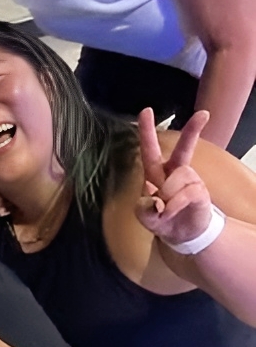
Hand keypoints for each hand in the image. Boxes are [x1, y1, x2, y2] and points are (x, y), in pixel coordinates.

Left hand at [136, 108, 215, 249]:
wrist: (181, 235)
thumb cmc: (161, 219)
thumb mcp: (145, 216)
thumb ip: (143, 208)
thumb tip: (154, 198)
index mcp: (155, 173)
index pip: (149, 149)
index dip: (146, 130)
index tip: (146, 111)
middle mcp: (175, 172)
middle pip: (183, 149)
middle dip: (192, 131)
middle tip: (203, 114)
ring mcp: (190, 181)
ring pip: (178, 178)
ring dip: (168, 195)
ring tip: (165, 209)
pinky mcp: (200, 192)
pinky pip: (186, 193)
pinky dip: (175, 205)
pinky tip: (172, 211)